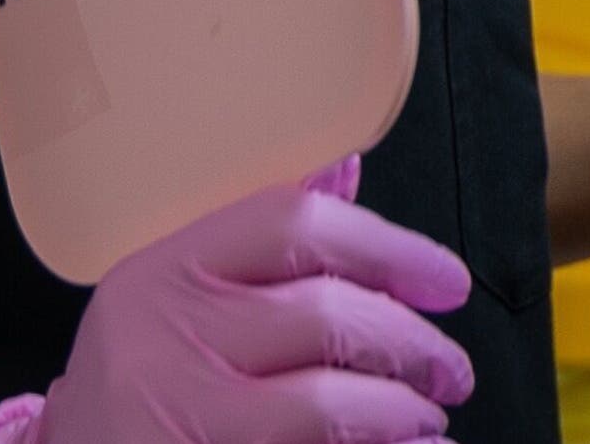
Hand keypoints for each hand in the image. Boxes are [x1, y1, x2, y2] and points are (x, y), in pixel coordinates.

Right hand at [0, 155, 476, 443]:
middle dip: (410, 344)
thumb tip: (345, 171)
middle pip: (324, 316)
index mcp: (163, 271)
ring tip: (426, 418)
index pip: (295, 224)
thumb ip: (261, 244)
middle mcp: (161, 340)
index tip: (446, 281)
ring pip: (325, 407)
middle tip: (449, 370)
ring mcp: (178, 417)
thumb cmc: (140, 380)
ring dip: (399, 412)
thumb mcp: (176, 297)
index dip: (390, 247)